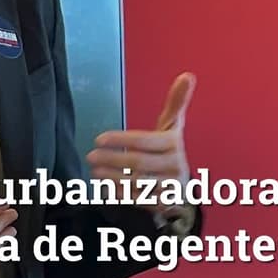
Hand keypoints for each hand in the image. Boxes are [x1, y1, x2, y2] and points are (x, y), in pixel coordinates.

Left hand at [87, 72, 195, 212]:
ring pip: (137, 182)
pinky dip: (121, 193)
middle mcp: (175, 166)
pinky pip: (139, 199)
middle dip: (112, 160)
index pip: (144, 140)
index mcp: (174, 143)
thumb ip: (176, 102)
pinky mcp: (162, 203)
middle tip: (90, 156)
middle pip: (138, 163)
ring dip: (112, 177)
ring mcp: (169, 186)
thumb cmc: (169, 150)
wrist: (182, 185)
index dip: (121, 140)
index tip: (98, 139)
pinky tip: (106, 187)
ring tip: (94, 170)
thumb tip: (187, 75)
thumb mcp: (172, 126)